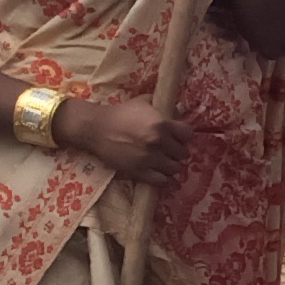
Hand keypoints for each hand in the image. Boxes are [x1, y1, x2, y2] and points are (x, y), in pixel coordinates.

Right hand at [58, 96, 196, 186]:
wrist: (96, 129)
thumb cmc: (120, 113)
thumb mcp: (144, 103)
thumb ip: (163, 108)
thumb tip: (179, 113)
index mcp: (161, 124)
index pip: (188, 134)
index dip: (185, 135)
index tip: (180, 136)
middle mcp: (158, 143)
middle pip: (183, 153)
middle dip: (178, 150)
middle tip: (171, 149)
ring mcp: (149, 159)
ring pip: (175, 168)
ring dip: (172, 164)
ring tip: (166, 161)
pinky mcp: (139, 172)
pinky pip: (161, 181)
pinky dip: (165, 179)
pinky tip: (162, 174)